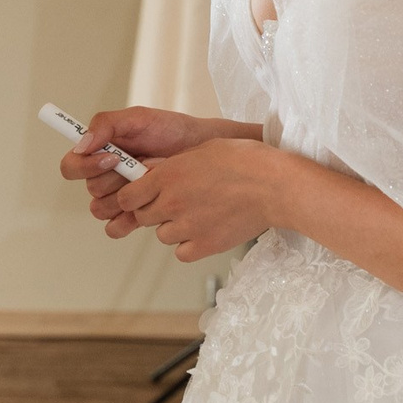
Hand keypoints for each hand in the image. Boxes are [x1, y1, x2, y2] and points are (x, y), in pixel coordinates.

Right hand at [62, 106, 226, 233]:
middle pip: (91, 190)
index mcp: (98, 153)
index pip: (71, 167)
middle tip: (140, 169)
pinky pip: (114, 228)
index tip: (112, 157)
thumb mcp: (137, 117)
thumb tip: (83, 143)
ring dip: (123, 199)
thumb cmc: (170, 130)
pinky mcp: (134, 214)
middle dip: (116, 180)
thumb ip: (105, 124)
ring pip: (101, 209)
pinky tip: (143, 211)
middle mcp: (104, 176)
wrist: (201, 149)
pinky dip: (125, 222)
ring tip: (148, 186)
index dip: (85, 166)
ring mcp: (119, 197)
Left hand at [100, 139, 283, 259]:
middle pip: (142, 217)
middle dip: (152, 211)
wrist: (276, 186)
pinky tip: (203, 231)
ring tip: (196, 215)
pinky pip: (182, 253)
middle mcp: (171, 203)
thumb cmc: (245, 161)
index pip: (127, 197)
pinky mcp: (205, 245)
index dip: (131, 198)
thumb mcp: (203, 149)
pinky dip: (189, 245)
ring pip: (161, 235)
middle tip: (173, 204)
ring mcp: (187, 227)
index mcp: (167, 176)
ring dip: (172, 228)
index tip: (139, 197)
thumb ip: (173, 164)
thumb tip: (153, 171)